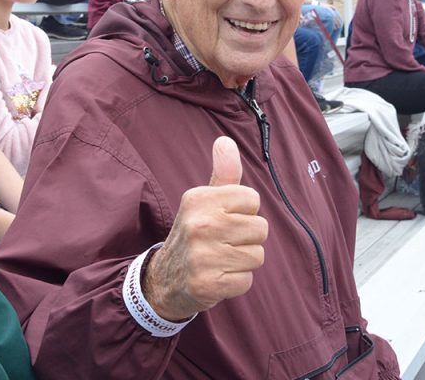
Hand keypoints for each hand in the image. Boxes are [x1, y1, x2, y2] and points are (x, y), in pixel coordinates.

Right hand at [143, 137, 267, 321]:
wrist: (164, 279)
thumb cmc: (195, 233)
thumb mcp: (204, 201)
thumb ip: (222, 173)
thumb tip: (226, 141)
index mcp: (199, 199)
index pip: (252, 199)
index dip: (244, 211)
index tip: (225, 219)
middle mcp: (200, 225)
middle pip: (260, 228)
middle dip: (247, 238)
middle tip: (223, 243)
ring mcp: (203, 256)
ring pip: (257, 256)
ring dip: (243, 262)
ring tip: (221, 259)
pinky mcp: (208, 284)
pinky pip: (247, 280)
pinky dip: (236, 282)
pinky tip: (218, 277)